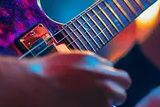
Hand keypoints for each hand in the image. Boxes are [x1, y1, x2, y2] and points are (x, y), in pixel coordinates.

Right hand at [0, 50, 131, 106]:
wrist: (37, 86)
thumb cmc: (51, 70)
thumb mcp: (75, 58)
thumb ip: (95, 62)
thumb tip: (106, 67)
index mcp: (100, 68)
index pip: (123, 78)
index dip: (115, 81)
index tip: (106, 82)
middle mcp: (104, 85)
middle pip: (122, 92)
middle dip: (113, 93)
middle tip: (99, 94)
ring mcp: (99, 102)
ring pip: (111, 105)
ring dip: (103, 103)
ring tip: (86, 99)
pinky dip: (94, 106)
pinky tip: (81, 103)